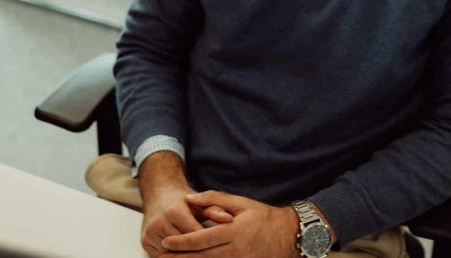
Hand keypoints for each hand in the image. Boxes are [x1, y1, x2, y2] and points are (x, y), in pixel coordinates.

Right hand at [138, 153, 233, 256]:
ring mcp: (150, 233)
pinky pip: (161, 257)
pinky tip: (186, 254)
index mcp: (174, 211)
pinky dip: (173, 256)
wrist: (159, 194)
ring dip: (185, 255)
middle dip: (198, 250)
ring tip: (200, 253)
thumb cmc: (182, 200)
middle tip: (212, 251)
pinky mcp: (145, 241)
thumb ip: (214, 210)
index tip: (220, 245)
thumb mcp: (199, 202)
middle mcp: (159, 222)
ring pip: (172, 254)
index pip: (195, 235)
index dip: (209, 242)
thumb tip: (229, 219)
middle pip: (183, 246)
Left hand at [160, 191, 298, 257]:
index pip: (200, 239)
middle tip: (161, 257)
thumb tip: (189, 198)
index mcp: (232, 232)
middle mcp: (235, 251)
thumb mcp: (241, 203)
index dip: (181, 242)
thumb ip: (214, 199)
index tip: (166, 242)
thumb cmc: (264, 217)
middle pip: (200, 257)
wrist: (290, 236)